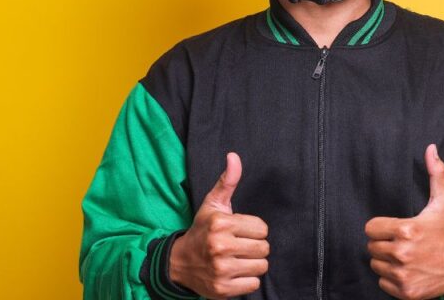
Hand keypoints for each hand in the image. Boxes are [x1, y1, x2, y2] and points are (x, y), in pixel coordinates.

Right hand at [169, 152, 269, 298]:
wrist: (179, 262)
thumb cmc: (201, 230)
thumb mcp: (212, 204)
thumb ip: (227, 181)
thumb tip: (234, 156)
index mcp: (221, 223)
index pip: (262, 228)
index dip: (253, 230)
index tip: (239, 231)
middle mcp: (220, 246)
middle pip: (264, 248)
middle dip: (254, 247)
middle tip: (239, 246)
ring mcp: (221, 269)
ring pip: (261, 266)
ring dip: (252, 263)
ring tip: (237, 259)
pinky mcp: (223, 289)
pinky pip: (254, 284)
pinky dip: (247, 280)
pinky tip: (234, 272)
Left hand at [365, 144, 443, 299]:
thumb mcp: (443, 201)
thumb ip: (436, 174)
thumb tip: (431, 148)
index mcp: (407, 230)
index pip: (370, 229)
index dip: (380, 227)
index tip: (393, 228)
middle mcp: (402, 253)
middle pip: (372, 248)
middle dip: (383, 244)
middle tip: (401, 242)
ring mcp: (403, 275)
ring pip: (376, 266)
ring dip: (386, 262)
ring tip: (405, 256)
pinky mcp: (406, 292)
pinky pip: (383, 284)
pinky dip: (392, 279)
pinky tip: (408, 270)